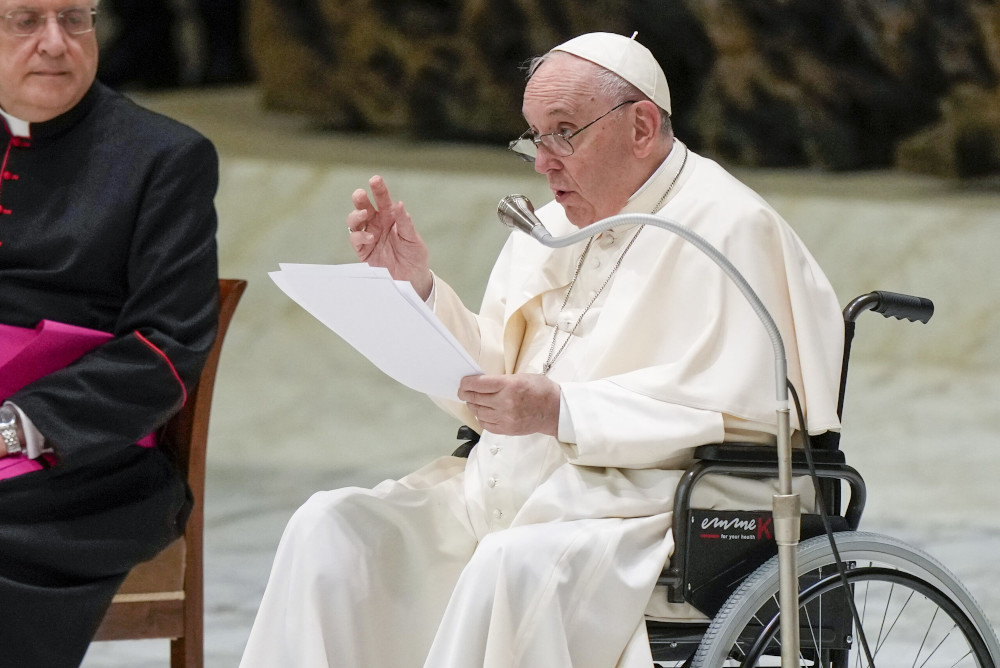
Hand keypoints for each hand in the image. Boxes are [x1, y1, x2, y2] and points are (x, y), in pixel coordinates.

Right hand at [347, 175, 432, 299]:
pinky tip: (370, 237)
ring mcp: (368, 236)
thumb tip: (399, 205)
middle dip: (360, 199)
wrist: (412, 278)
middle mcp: (377, 224)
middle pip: (363, 206)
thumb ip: (405, 222)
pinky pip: (355, 240)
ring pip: (354, 221)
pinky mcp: (363, 251)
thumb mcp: (413, 238)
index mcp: (390, 217)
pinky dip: (360, 236)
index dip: (378, 189)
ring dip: (356, 215)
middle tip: (361, 194)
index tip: (375, 180)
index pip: (382, 199)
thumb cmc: (415, 255)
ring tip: (363, 215)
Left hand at [458, 374, 560, 436]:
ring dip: (473, 406)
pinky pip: (485, 424)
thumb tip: (482, 383)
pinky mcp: (507, 429)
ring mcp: (505, 418)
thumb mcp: (521, 377)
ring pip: (478, 412)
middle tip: (464, 392)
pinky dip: (481, 418)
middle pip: (475, 398)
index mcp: (509, 385)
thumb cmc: (541, 390)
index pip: (478, 384)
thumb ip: (501, 380)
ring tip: (474, 402)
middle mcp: (505, 402)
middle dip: (466, 394)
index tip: (463, 383)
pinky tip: (483, 413)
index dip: (466, 383)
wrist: (555, 411)